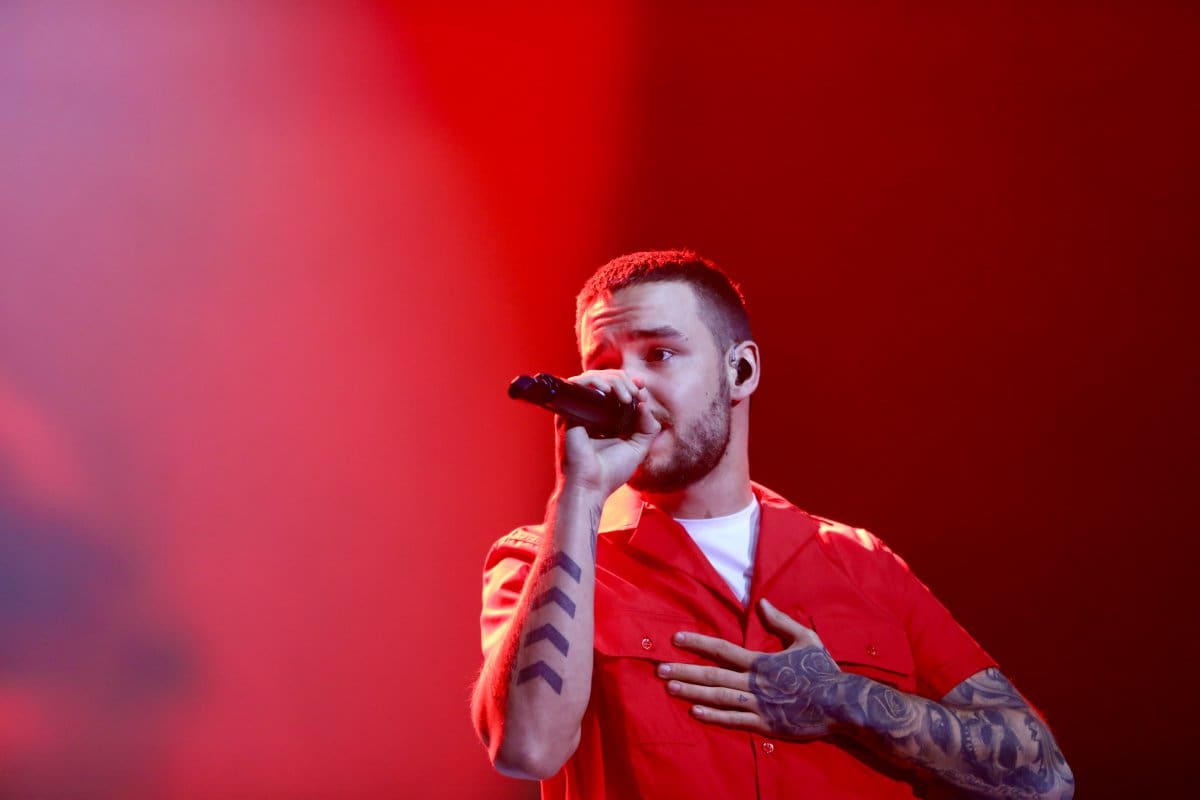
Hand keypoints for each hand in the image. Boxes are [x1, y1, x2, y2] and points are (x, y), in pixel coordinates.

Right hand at [555, 370, 660, 498]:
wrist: (591, 486)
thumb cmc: (611, 471)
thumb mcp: (639, 447)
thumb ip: (648, 425)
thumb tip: (645, 403)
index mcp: (605, 418)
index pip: (616, 388)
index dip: (630, 383)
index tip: (641, 388)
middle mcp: (590, 411)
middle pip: (607, 379)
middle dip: (626, 382)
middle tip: (636, 395)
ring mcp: (578, 410)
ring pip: (594, 377)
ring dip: (615, 381)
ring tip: (626, 396)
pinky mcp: (567, 411)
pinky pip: (579, 384)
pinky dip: (595, 382)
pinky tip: (608, 391)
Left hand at [657, 598, 847, 738]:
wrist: (841, 704)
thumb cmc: (823, 671)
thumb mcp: (805, 639)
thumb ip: (781, 621)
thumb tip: (762, 603)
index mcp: (761, 662)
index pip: (722, 649)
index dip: (698, 642)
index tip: (676, 638)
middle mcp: (755, 683)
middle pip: (713, 675)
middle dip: (685, 671)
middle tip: (660, 669)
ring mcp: (759, 705)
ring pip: (719, 697)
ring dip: (693, 692)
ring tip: (670, 687)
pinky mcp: (766, 724)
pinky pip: (735, 720)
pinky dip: (714, 716)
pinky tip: (695, 711)